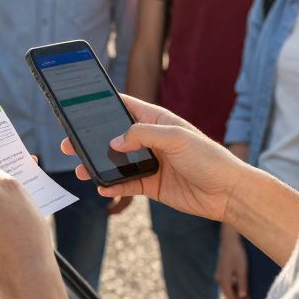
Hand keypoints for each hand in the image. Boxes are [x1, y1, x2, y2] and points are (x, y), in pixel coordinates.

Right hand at [63, 94, 249, 221]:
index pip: (126, 106)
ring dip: (98, 164)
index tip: (80, 105)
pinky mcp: (154, 185)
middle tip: (70, 144)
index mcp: (158, 120)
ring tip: (80, 169)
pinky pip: (127, 184)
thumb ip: (142, 135)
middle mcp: (152, 140)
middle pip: (115, 136)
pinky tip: (101, 187)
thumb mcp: (175, 138)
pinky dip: (113, 185)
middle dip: (92, 139)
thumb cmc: (209, 158)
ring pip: (117, 162)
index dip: (104, 104)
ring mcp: (152, 163)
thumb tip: (115, 141)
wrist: (229, 193)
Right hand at [216, 230, 249, 298]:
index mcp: (224, 279)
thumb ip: (242, 283)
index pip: (231, 298)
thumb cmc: (237, 253)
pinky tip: (244, 285)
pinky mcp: (222, 272)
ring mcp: (220, 275)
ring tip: (249, 294)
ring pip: (228, 290)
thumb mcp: (242, 269)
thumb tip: (243, 297)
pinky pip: (228, 284)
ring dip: (238, 294)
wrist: (230, 240)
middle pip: (229, 295)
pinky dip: (235, 287)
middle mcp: (220, 279)